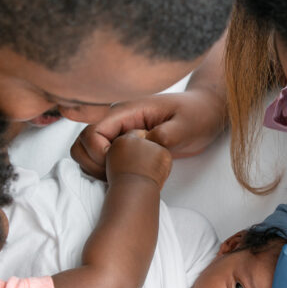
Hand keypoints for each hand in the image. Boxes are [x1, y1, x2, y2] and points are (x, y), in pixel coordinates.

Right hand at [71, 90, 225, 178]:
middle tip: (120, 174)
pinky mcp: (121, 144)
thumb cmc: (197, 115)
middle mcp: (116, 120)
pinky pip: (99, 159)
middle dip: (94, 164)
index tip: (121, 165)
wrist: (204, 113)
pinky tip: (128, 175)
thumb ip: (167, 134)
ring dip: (96, 169)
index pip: (92, 133)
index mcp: (127, 111)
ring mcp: (117, 132)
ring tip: (123, 176)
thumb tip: (148, 141)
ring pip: (86, 152)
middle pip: (82, 143)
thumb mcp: (187, 125)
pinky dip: (104, 171)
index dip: (99, 154)